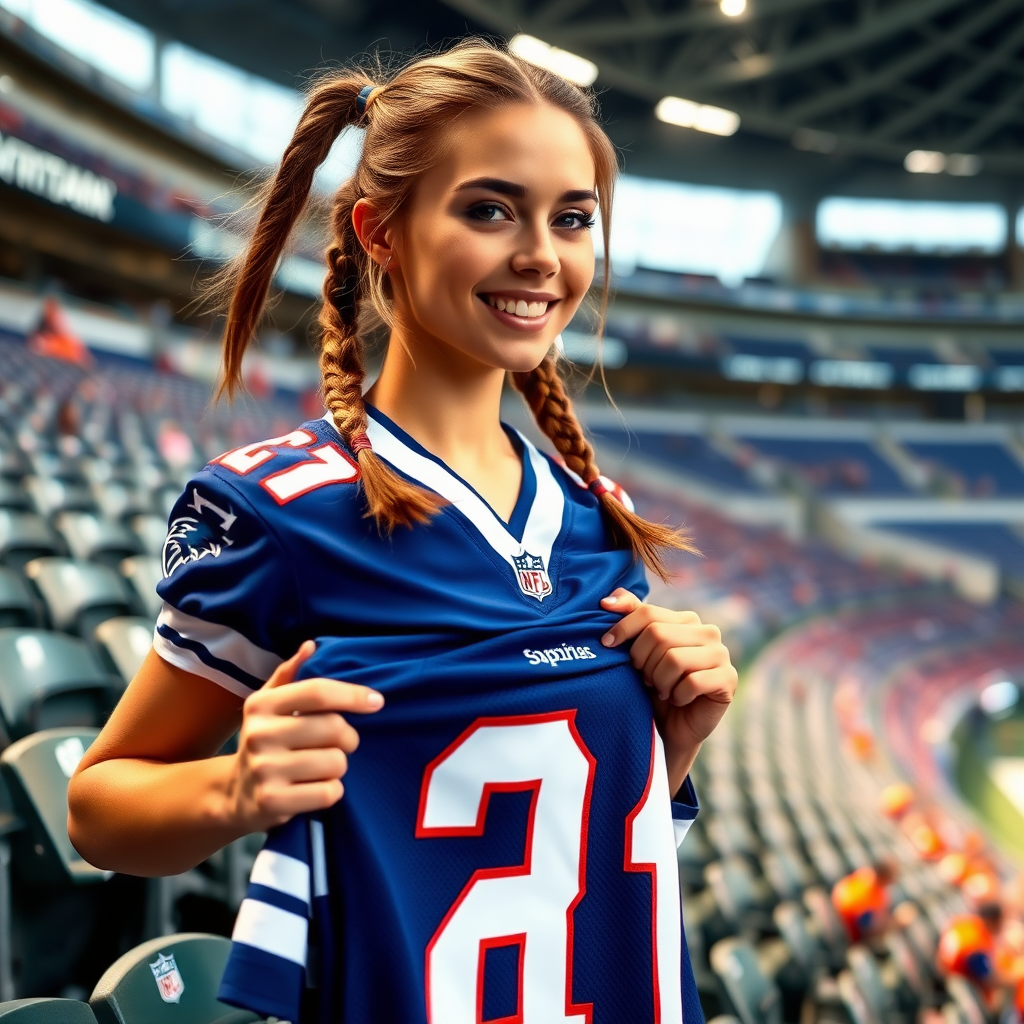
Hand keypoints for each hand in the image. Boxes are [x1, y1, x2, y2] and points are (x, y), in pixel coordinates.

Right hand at [228, 640, 383, 831]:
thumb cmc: (265, 740)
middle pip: (334, 728)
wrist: (235, 794)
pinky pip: (329, 792)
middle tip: (341, 743)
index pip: (318, 692)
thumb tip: (310, 646)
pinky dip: (331, 791)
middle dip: (348, 737)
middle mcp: (259, 735)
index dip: (353, 695)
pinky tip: (314, 788)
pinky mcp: (272, 802)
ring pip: (336, 762)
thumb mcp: (269, 705)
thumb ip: (289, 674)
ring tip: (321, 767)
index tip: (376, 702)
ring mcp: (264, 770)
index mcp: (262, 705)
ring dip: (338, 766)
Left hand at [600, 588, 735, 781]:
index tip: (606, 644)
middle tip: (646, 679)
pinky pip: (692, 682)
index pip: (648, 613)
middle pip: (658, 635)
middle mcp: (708, 631)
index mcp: (686, 619)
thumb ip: (629, 618)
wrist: (672, 728)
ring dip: (659, 681)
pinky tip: (677, 700)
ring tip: (661, 690)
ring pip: (674, 659)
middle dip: (642, 662)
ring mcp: (721, 654)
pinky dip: (677, 696)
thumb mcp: (639, 650)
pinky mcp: (728, 679)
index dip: (623, 629)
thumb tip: (606, 600)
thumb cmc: (654, 686)